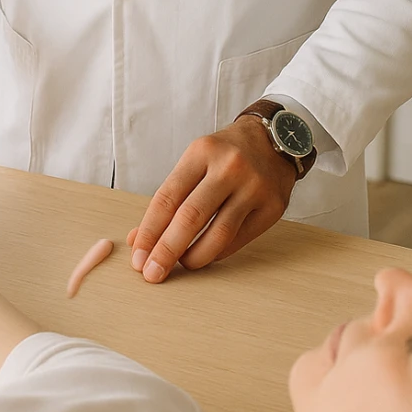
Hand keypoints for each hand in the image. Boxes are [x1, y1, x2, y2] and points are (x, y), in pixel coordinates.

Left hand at [127, 117, 297, 282]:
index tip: (137, 254)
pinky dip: (217, 252)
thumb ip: (170, 198)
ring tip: (180, 265)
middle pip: (190, 217)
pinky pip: (238, 240)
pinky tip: (205, 254)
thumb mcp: (195, 161)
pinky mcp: (273, 207)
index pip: (168, 197)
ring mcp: (254, 187)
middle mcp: (229, 167)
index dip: (149, 230)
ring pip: (218, 234)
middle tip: (152, 272)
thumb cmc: (226, 154)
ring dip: (193, 257)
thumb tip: (139, 239)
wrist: (274, 139)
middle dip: (166, 250)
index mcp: (202, 152)